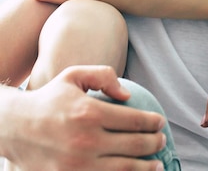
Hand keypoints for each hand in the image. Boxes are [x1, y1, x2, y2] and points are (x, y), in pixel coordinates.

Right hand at [3, 65, 165, 170]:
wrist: (15, 128)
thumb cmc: (49, 99)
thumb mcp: (74, 76)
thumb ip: (103, 76)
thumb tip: (128, 95)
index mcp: (90, 112)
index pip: (134, 120)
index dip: (153, 122)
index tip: (160, 123)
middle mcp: (86, 141)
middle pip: (134, 146)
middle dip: (155, 144)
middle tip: (162, 141)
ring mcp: (78, 165)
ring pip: (124, 169)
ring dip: (146, 168)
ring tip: (156, 165)